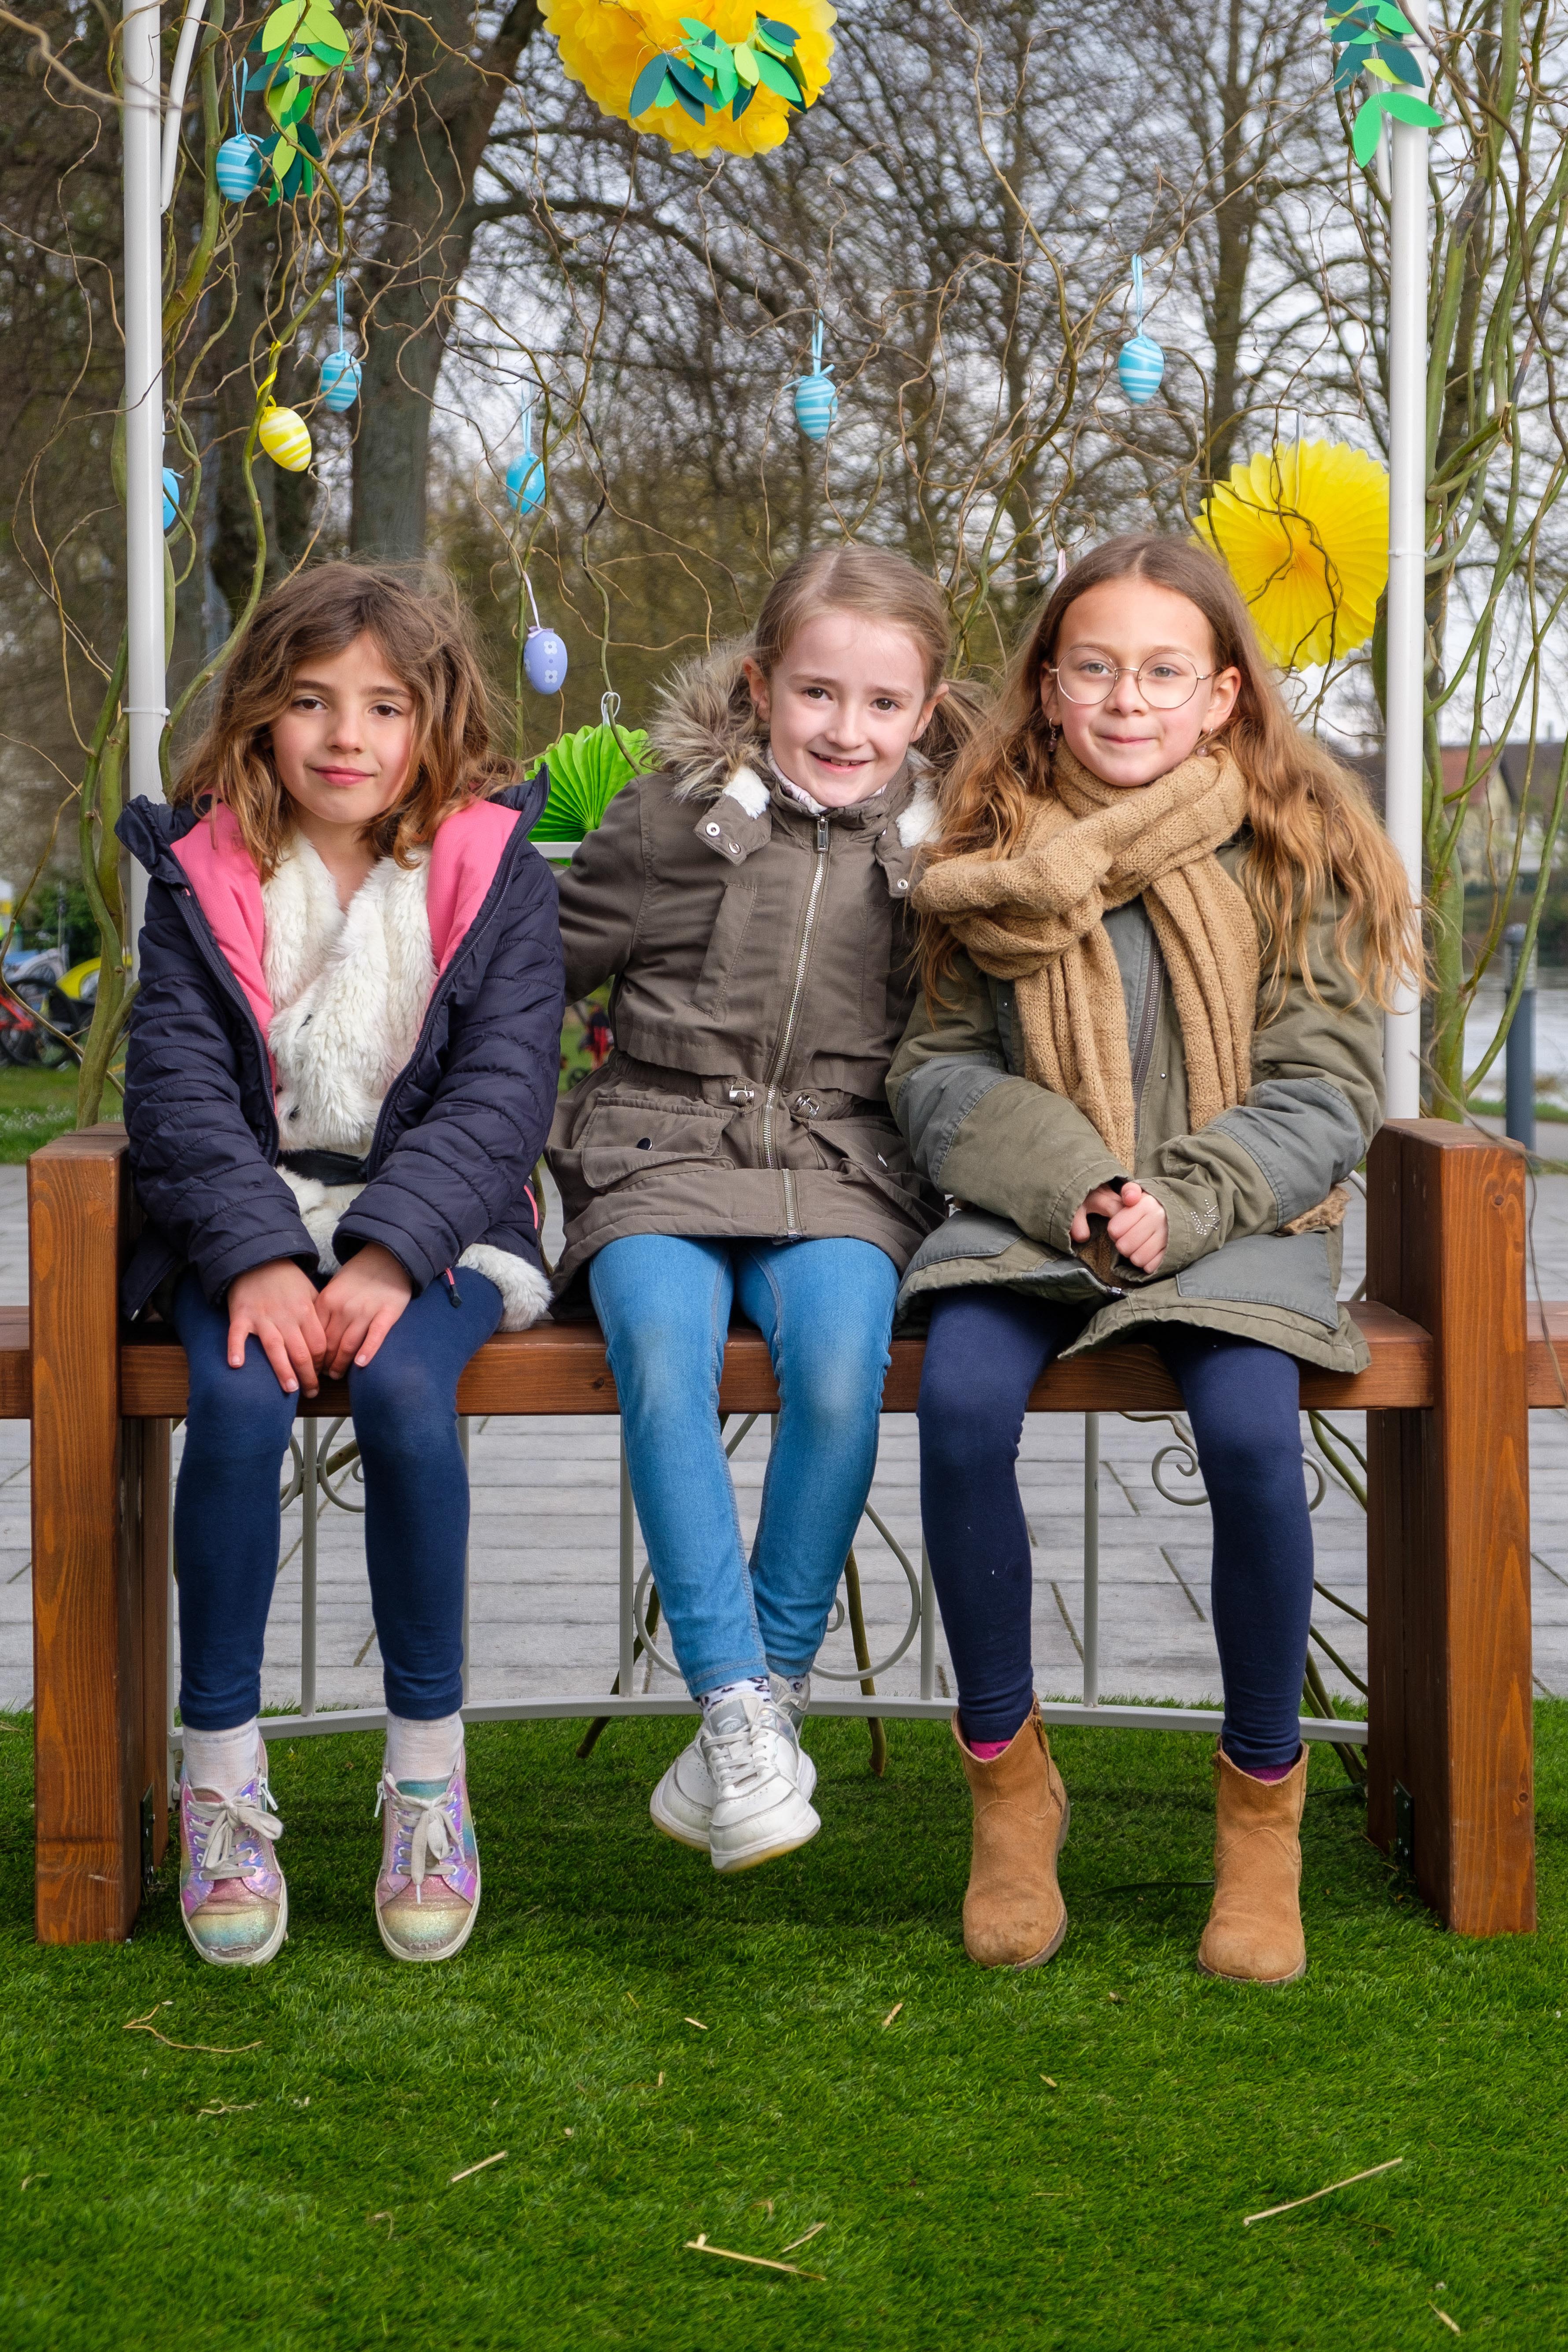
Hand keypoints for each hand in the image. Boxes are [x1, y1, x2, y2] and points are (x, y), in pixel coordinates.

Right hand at [227, 1258, 327, 1395]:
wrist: (258, 1260)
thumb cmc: (286, 1280)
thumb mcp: (310, 1292)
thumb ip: (319, 1315)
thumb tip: (331, 1340)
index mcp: (305, 1311)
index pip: (319, 1344)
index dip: (322, 1363)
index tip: (321, 1375)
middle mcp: (286, 1317)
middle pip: (301, 1352)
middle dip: (308, 1376)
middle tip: (311, 1392)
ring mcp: (262, 1317)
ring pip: (275, 1348)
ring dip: (283, 1371)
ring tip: (290, 1389)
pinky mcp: (241, 1316)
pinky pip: (238, 1335)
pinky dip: (236, 1349)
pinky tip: (237, 1365)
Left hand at [317, 1243, 413, 1375]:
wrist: (386, 1256)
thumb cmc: (358, 1275)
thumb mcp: (334, 1288)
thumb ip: (324, 1310)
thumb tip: (313, 1336)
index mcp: (327, 1301)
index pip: (314, 1335)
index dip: (312, 1354)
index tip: (311, 1365)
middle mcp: (343, 1308)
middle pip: (329, 1344)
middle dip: (324, 1364)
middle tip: (322, 1376)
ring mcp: (365, 1311)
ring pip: (348, 1344)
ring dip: (340, 1364)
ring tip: (337, 1375)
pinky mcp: (386, 1313)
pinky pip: (375, 1336)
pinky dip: (367, 1351)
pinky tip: (361, 1364)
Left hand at [1070, 1180, 1168, 1273]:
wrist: (1182, 1212)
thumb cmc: (1152, 1205)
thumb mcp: (1140, 1191)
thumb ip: (1129, 1190)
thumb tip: (1130, 1198)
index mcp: (1146, 1204)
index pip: (1115, 1229)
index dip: (1114, 1232)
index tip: (1120, 1228)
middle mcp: (1158, 1219)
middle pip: (1124, 1246)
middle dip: (1122, 1245)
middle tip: (1129, 1239)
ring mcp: (1168, 1236)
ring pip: (1137, 1258)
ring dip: (1134, 1256)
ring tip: (1139, 1246)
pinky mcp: (1174, 1251)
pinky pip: (1151, 1266)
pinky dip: (1147, 1263)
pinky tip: (1149, 1253)